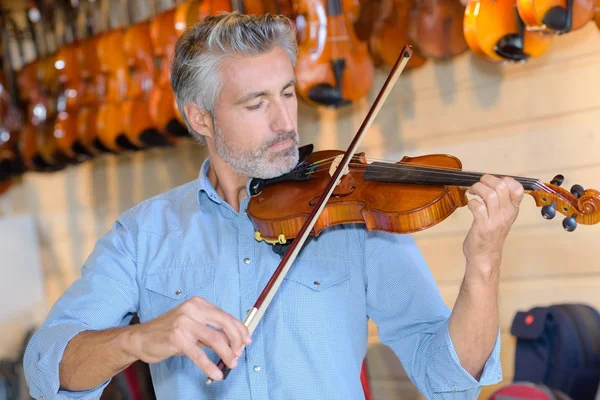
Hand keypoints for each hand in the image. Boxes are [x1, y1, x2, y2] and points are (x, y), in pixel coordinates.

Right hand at [128, 297, 251, 380]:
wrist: (140, 338)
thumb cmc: (167, 331)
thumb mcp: (191, 326)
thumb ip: (210, 331)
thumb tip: (233, 341)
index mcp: (198, 304)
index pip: (226, 316)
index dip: (239, 329)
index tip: (247, 340)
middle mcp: (193, 309)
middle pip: (225, 324)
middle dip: (236, 340)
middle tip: (239, 353)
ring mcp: (184, 323)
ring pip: (216, 339)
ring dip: (227, 354)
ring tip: (231, 364)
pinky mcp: (177, 338)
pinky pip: (199, 354)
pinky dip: (210, 365)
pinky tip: (216, 373)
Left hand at [463, 174, 524, 275]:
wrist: (485, 256)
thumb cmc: (490, 235)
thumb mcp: (502, 217)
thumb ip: (502, 201)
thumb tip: (494, 181)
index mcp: (513, 210)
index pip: (517, 188)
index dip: (505, 179)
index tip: (493, 182)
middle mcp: (506, 214)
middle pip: (501, 186)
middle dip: (486, 180)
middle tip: (478, 185)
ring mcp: (495, 220)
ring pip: (489, 194)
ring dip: (477, 188)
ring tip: (472, 192)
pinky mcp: (482, 226)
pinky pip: (477, 207)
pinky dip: (471, 202)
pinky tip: (470, 205)